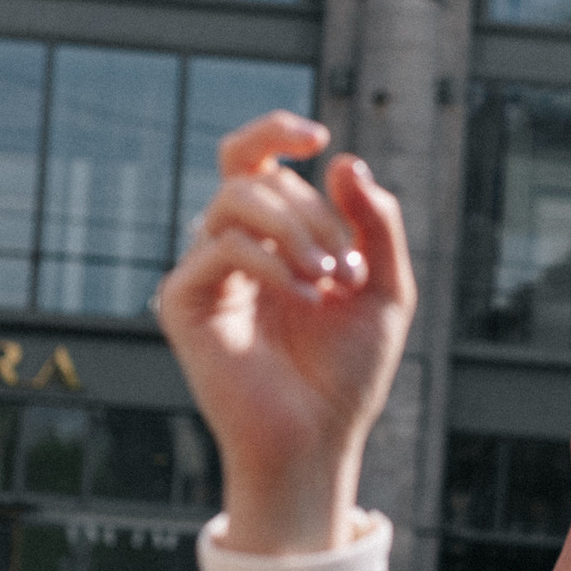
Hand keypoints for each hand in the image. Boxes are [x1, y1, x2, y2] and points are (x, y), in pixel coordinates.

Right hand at [154, 114, 413, 554]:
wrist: (318, 440)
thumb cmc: (347, 373)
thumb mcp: (386, 288)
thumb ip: (375, 224)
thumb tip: (344, 160)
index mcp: (271, 238)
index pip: (254, 159)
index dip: (275, 130)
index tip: (317, 135)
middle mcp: (231, 247)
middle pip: (258, 177)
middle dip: (317, 213)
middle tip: (350, 269)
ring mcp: (205, 274)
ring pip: (237, 200)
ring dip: (296, 228)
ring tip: (330, 279)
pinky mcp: (184, 304)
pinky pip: (220, 246)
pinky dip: (270, 260)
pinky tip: (302, 296)